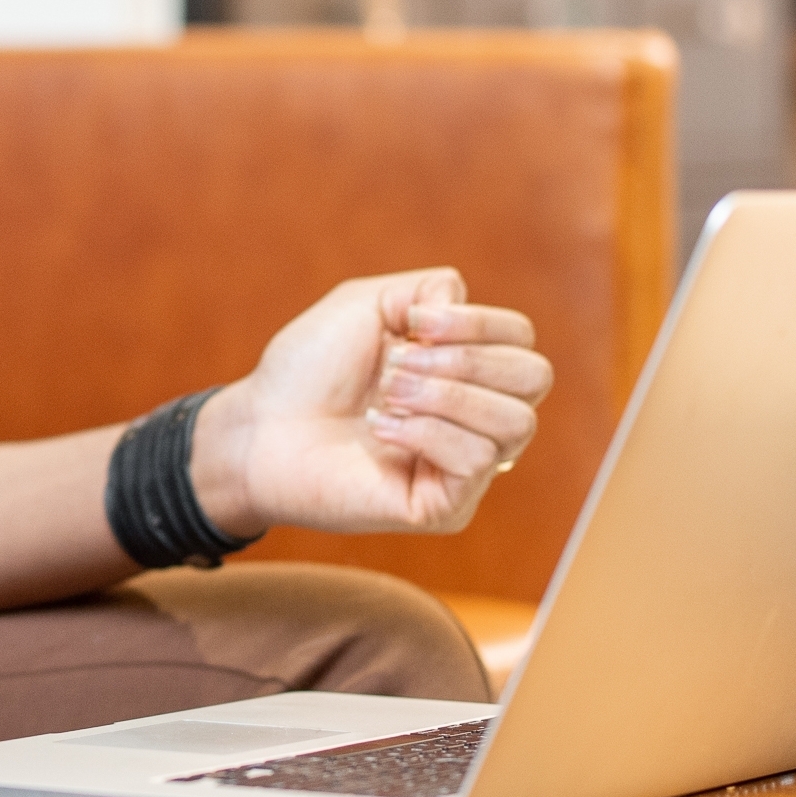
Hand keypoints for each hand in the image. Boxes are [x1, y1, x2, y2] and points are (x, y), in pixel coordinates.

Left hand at [188, 269, 552, 539]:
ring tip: (388, 395)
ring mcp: (464, 466)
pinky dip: (424, 432)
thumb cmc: (309, 368)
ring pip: (515, 423)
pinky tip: (379, 428)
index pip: (521, 341)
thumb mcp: (369, 303)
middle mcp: (475, 417)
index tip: (413, 322)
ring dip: (444, 396)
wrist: (260, 426)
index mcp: (466, 369)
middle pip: (535, 378)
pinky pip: (477, 461)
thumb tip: (463, 306)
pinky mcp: (445, 506)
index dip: (479, 323)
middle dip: (467, 359)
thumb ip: (426, 290)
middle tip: (399, 364)